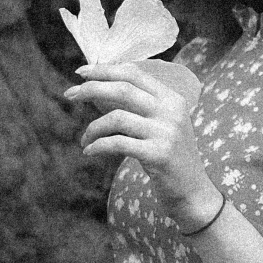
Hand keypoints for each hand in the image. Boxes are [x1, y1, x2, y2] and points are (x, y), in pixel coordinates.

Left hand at [64, 60, 217, 228]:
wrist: (193, 192)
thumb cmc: (169, 157)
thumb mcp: (160, 125)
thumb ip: (137, 107)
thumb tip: (96, 90)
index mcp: (172, 98)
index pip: (134, 73)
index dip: (105, 70)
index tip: (81, 73)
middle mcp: (171, 111)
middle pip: (124, 89)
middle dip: (91, 89)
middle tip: (69, 95)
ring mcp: (166, 132)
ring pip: (117, 118)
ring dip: (93, 128)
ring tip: (84, 139)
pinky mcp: (158, 154)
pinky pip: (118, 143)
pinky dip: (98, 145)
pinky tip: (89, 151)